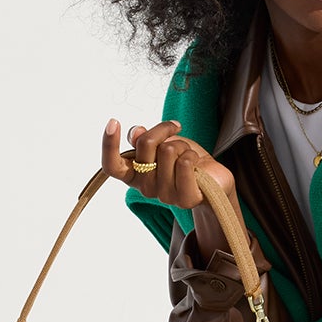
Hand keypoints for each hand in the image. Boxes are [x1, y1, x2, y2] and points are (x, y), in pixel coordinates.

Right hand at [102, 116, 234, 213]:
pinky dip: (192, 155)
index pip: (112, 166)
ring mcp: (164, 196)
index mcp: (134, 175)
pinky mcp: (184, 199)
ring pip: (168, 150)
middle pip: (145, 143)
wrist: (213, 178)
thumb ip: (145, 140)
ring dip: (183, 146)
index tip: (113, 122)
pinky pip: (184, 162)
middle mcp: (145, 188)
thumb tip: (135, 133)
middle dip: (163, 129)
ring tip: (187, 157)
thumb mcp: (163, 143)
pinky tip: (196, 166)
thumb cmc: (184, 160)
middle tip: (174, 130)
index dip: (108, 145)